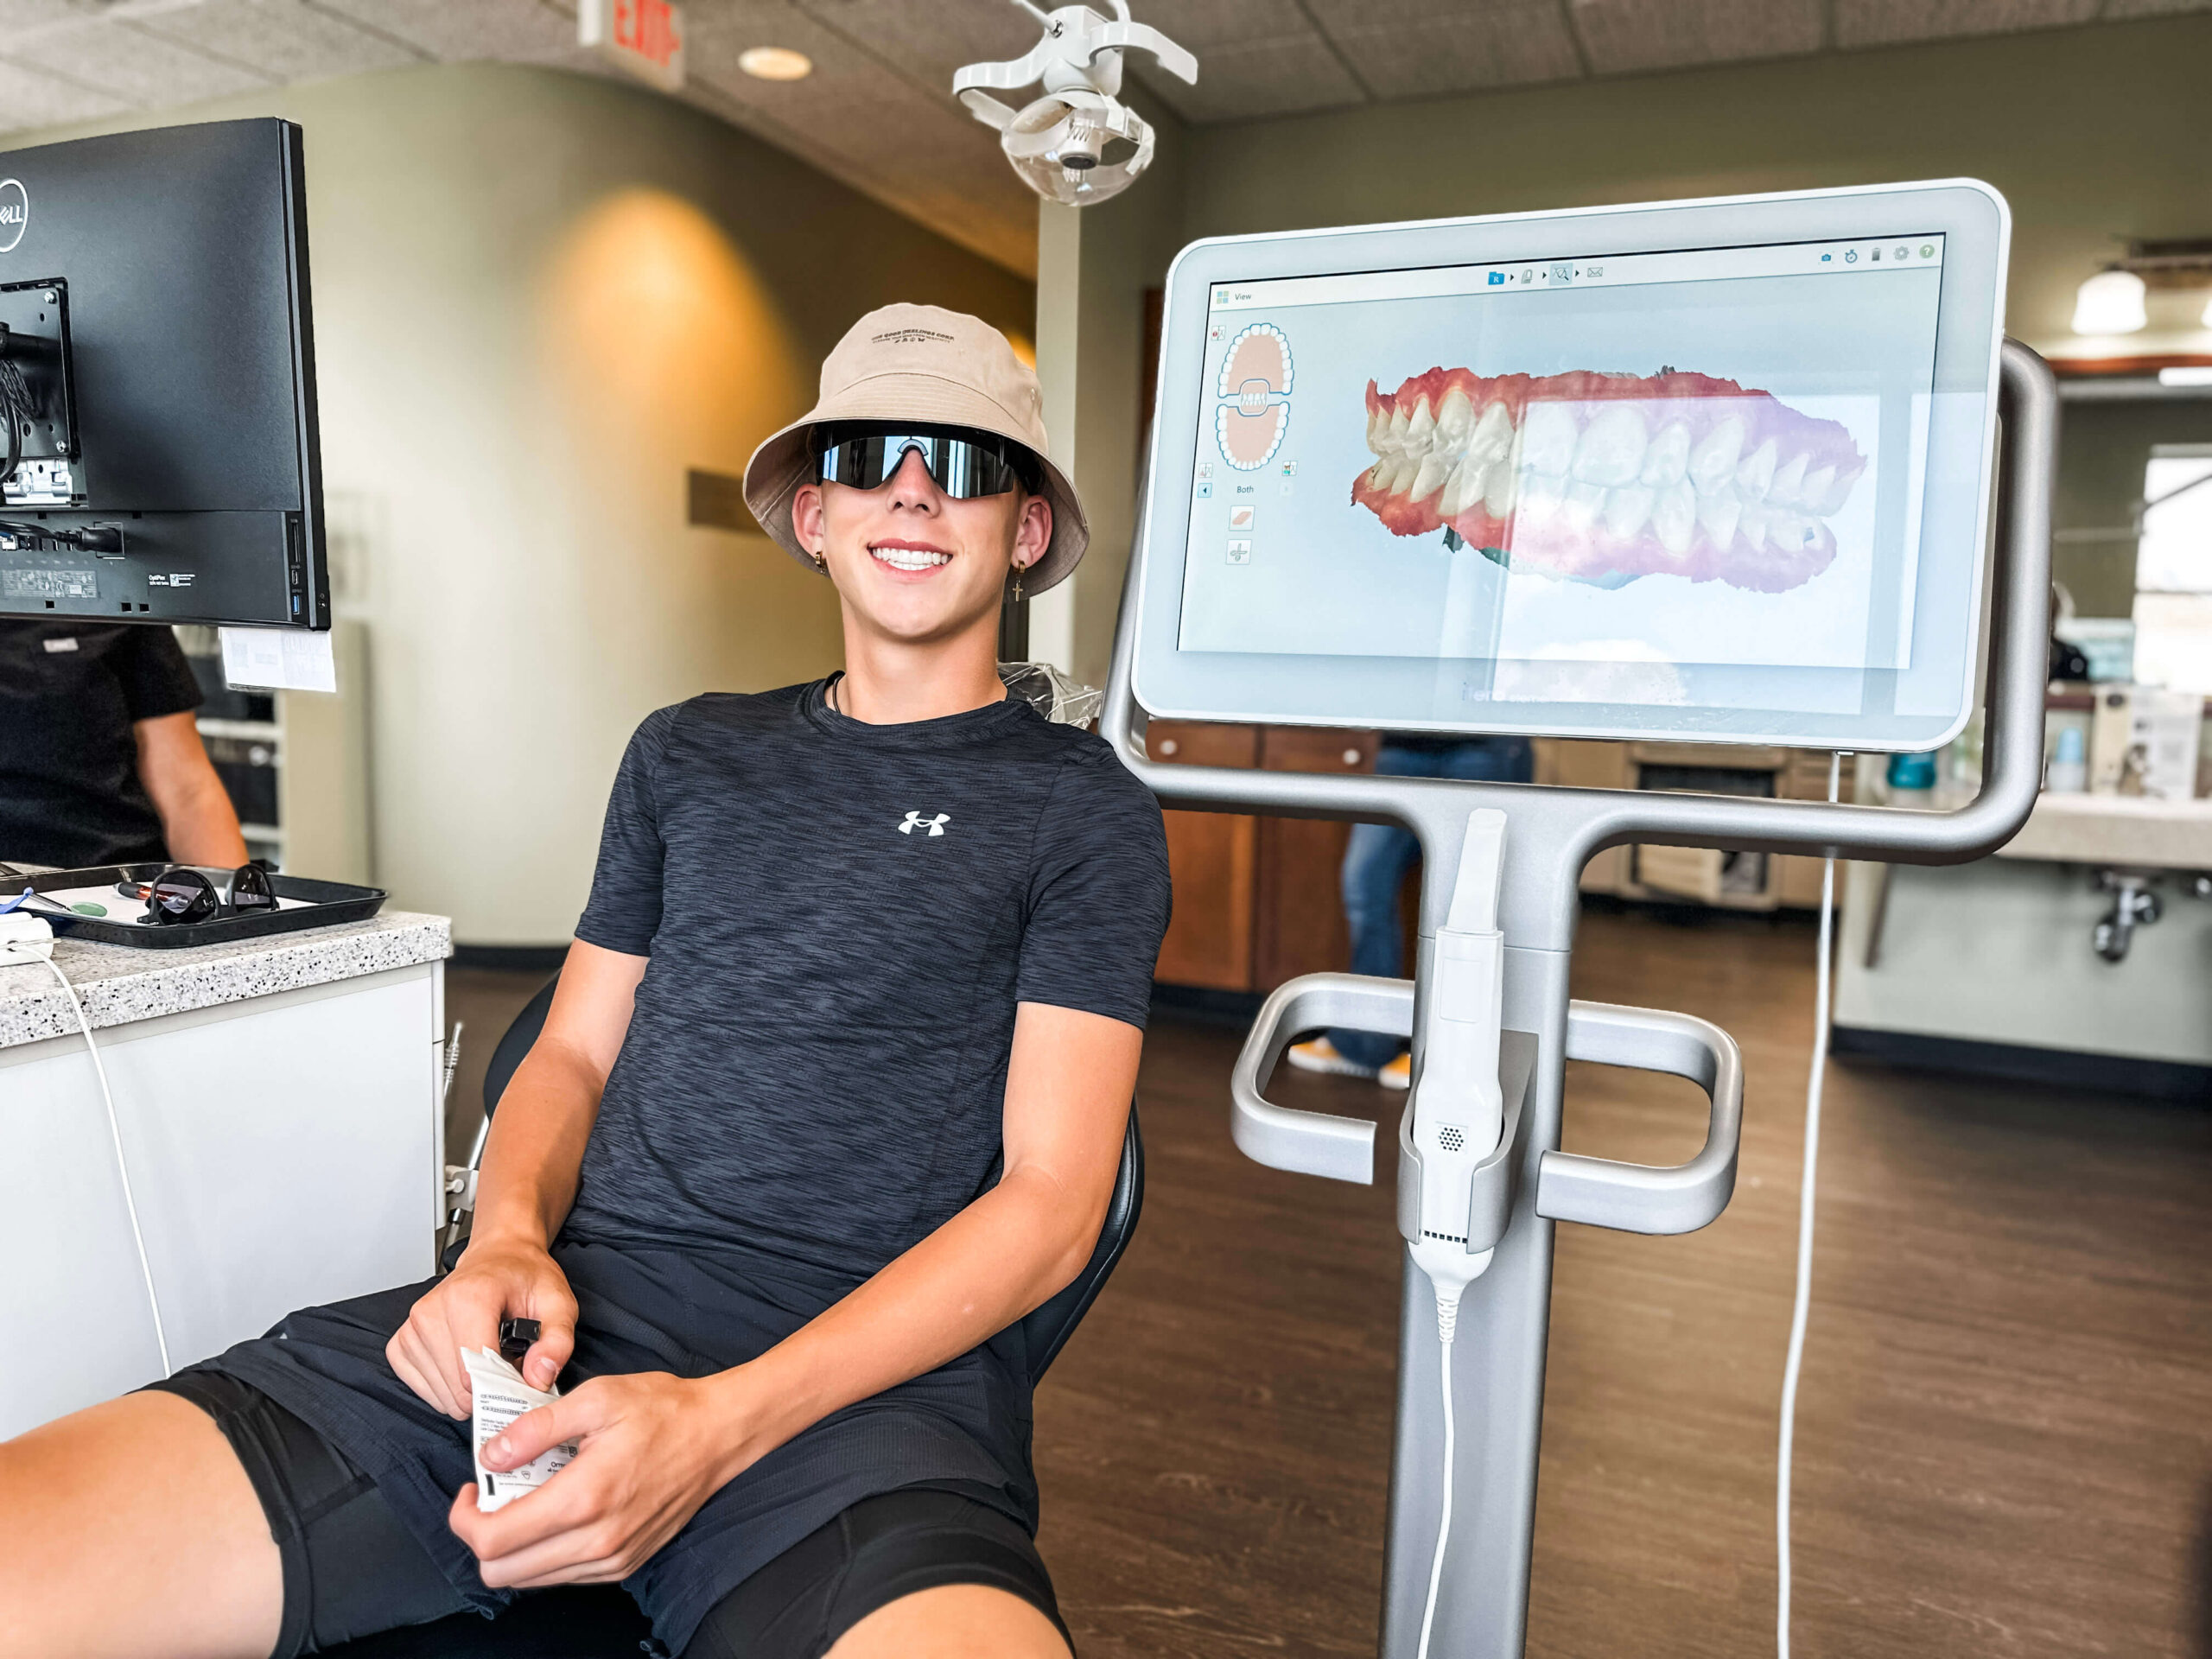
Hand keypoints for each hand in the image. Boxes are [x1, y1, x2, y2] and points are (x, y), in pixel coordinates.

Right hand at [386, 1238, 577, 1417]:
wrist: (500, 1256)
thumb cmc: (524, 1278)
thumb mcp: (559, 1303)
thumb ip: (557, 1342)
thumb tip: (539, 1378)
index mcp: (469, 1297)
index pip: (474, 1371)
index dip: (503, 1386)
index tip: (520, 1377)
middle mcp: (432, 1311)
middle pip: (458, 1389)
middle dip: (489, 1388)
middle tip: (507, 1361)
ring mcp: (412, 1328)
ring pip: (442, 1396)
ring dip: (469, 1388)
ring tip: (487, 1356)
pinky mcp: (401, 1344)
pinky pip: (423, 1390)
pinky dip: (447, 1388)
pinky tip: (465, 1363)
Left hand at [448, 1370, 751, 1587]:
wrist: (719, 1434)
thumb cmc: (663, 1410)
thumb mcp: (596, 1397)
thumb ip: (535, 1429)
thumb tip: (489, 1455)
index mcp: (584, 1497)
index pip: (493, 1540)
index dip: (464, 1518)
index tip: (471, 1488)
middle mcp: (596, 1541)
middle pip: (501, 1571)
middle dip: (482, 1535)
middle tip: (492, 1495)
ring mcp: (612, 1560)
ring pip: (528, 1580)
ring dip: (513, 1546)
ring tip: (528, 1499)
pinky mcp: (623, 1566)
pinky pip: (561, 1576)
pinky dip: (543, 1552)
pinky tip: (558, 1511)